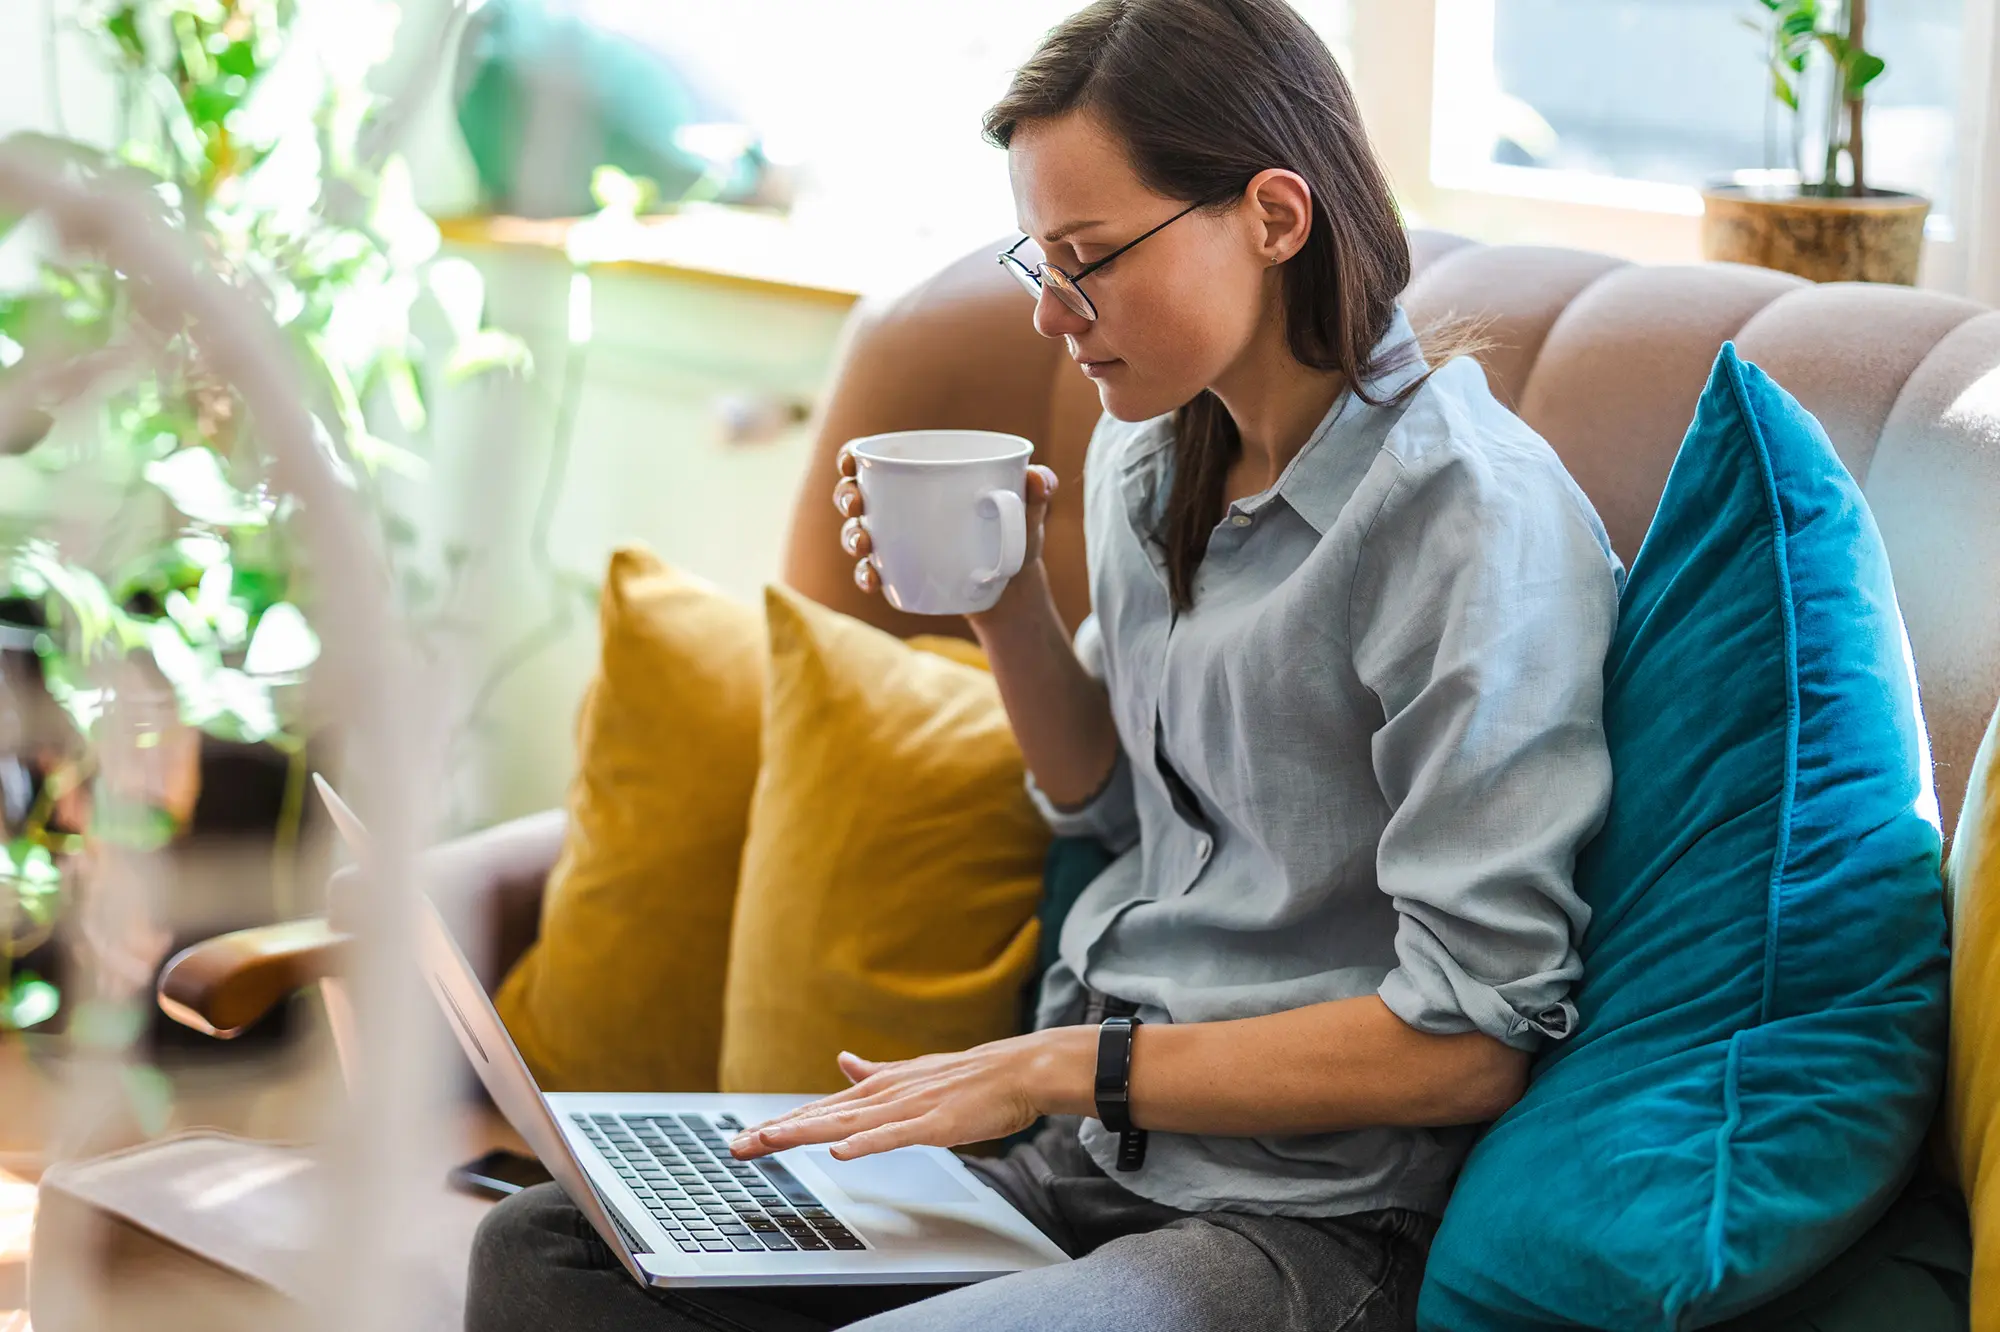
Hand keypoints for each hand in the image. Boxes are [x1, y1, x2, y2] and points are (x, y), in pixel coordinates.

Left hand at [727, 1027, 1095, 1161]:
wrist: (1016, 1070)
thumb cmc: (967, 1079)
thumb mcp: (911, 1074)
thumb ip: (874, 1072)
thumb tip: (843, 1060)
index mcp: (877, 1089)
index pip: (819, 1109)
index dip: (781, 1123)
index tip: (745, 1137)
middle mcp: (883, 1096)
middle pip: (821, 1117)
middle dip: (776, 1132)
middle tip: (737, 1147)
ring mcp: (906, 1109)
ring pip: (846, 1124)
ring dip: (805, 1133)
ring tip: (769, 1142)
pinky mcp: (932, 1124)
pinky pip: (893, 1136)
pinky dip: (865, 1143)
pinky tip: (840, 1151)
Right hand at [834, 443, 1059, 599]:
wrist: (1015, 584)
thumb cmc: (1017, 532)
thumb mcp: (1029, 510)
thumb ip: (1039, 490)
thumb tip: (1040, 480)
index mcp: (923, 475)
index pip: (875, 457)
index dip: (852, 455)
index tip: (853, 462)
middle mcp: (901, 505)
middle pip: (854, 492)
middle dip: (846, 496)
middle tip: (858, 506)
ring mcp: (896, 541)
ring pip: (856, 533)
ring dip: (850, 537)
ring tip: (864, 545)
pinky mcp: (900, 573)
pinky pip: (871, 572)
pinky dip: (866, 575)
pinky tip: (872, 579)